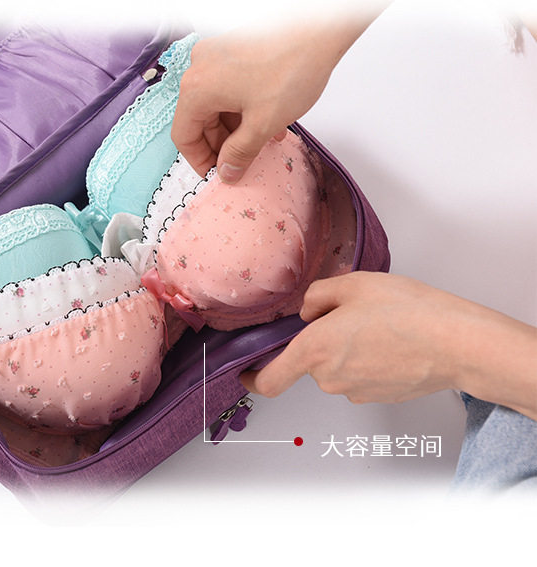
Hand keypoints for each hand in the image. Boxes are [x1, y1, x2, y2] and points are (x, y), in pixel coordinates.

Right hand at [172, 15, 373, 182]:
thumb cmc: (292, 67)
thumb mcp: (263, 123)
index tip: (216, 174)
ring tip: (262, 143)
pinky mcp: (233, 50)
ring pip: (217, 105)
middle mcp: (200, 68)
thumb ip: (240, 153)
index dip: (199, 161)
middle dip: (222, 145)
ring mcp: (216, 56)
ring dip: (236, 128)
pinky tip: (267, 121)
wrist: (320, 29)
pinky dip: (243, 108)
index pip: (184, 135)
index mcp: (197, 88)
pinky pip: (229, 87)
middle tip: (241, 163)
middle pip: (200, 119)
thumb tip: (227, 172)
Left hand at [240, 272, 536, 419]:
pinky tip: (390, 341)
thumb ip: (317, 296)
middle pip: (308, 363)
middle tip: (349, 315)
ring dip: (345, 349)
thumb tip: (307, 311)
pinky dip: (367, 360)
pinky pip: (360, 375)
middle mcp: (330, 378)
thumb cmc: (408, 312)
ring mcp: (355, 392)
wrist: (457, 343)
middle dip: (319, 341)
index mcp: (314, 350)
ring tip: (378, 325)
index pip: (269, 381)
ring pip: (336, 368)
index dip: (252, 378)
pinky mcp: (378, 397)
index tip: (246, 372)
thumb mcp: (352, 284)